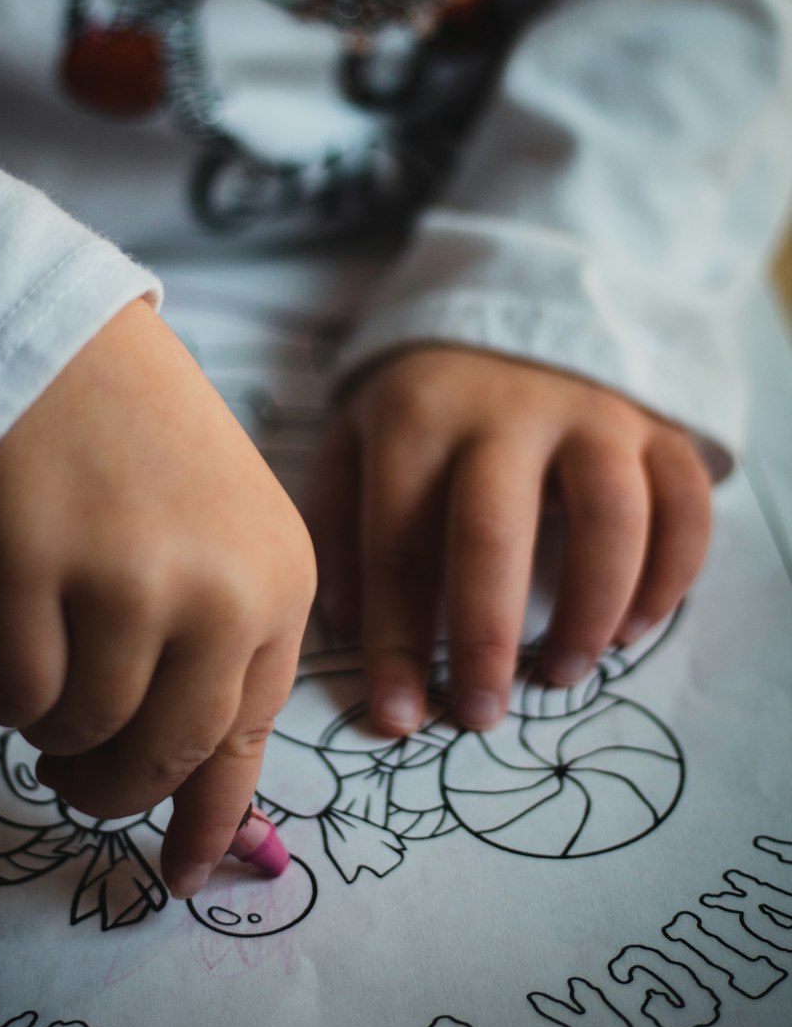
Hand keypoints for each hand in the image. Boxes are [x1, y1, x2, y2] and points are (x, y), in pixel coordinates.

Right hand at [0, 299, 315, 897]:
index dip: (211, 821)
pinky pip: (11, 696)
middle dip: (110, 788)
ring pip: (81, 732)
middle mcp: (225, 588)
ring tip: (46, 658)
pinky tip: (8, 623)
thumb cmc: (144, 447)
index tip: (184, 877)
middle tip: (74, 776)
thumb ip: (221, 648)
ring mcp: (132, 576)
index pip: (250, 738)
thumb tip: (192, 792)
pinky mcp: (39, 563)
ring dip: (52, 722)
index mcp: (284, 582)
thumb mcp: (226, 538)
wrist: (62, 342)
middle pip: (163, 756)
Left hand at [306, 346, 711, 735]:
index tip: (396, 718)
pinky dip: (670, 578)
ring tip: (563, 674)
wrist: (518, 308)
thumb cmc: (426, 399)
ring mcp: (593, 412)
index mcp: (418, 417)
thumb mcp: (357, 436)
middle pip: (494, 531)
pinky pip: (685, 505)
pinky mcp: (658, 425)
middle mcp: (506, 412)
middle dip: (484, 637)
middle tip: (481, 714)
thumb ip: (341, 521)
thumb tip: (345, 626)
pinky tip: (632, 629)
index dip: (395, 640)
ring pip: (608, 518)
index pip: (398, 542)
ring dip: (589, 611)